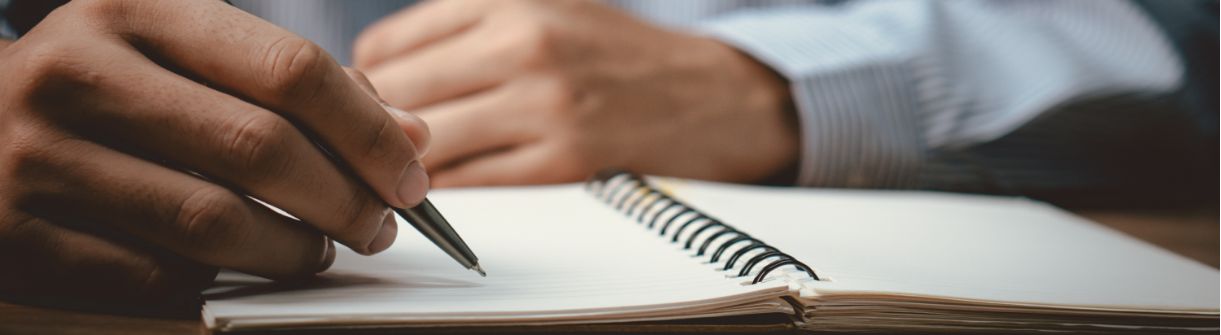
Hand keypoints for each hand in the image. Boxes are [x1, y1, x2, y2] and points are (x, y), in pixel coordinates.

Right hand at [0, 0, 427, 303]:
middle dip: (344, 198)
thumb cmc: (107, 91)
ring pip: (213, 221)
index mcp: (134, 11)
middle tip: (379, 225)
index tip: (412, 175)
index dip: (369, 131)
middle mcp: (80, 72)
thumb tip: (410, 134)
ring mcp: (40, 156)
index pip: (289, 68)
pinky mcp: (21, 234)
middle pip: (260, 147)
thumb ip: (294, 87)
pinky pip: (156, 274)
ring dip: (292, 249)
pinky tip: (242, 270)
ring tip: (318, 251)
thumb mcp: (186, 56)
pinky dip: (218, 281)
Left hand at [353, 0, 798, 186]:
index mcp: (508, 2)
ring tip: (403, 167)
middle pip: (396, 93)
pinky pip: (472, 183)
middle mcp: (523, 46)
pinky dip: (448, 189)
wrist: (707, 93)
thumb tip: (377, 64)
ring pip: (426, 144)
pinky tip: (447, 184)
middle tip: (373, 141)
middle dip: (375, 123)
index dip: (365, 79)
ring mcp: (543, 106)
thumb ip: (464, 24)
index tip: (367, 99)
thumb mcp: (543, 5)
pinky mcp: (562, 160)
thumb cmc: (616, 52)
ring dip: (403, 162)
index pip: (390, 44)